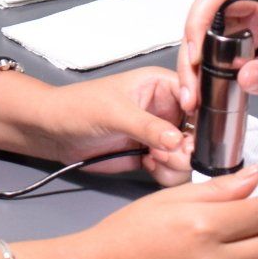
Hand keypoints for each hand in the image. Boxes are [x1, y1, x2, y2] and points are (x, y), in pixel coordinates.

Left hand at [34, 66, 191, 184]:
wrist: (54, 133)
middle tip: (170, 153)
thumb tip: (178, 140)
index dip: (203, 113)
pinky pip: (174, 169)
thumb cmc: (77, 106)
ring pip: (189, 153)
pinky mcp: (153, 155)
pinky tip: (147, 165)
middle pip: (199, 130)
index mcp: (160, 84)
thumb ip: (146, 126)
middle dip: (190, 146)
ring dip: (178, 162)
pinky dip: (167, 173)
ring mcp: (161, 134)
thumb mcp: (113, 112)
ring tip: (154, 158)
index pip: (197, 94)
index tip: (194, 132)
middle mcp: (166, 109)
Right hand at [176, 0, 257, 115]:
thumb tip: (242, 76)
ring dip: (193, 62)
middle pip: (205, 17)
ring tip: (193, 93)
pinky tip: (204, 91)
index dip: (200, 18)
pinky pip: (216, 53)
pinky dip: (204, 71)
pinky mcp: (248, 49)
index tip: (196, 51)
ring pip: (206, 36)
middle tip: (190, 83)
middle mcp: (257, 13)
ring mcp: (251, 31)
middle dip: (190, 47)